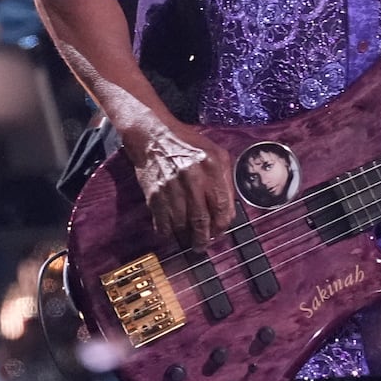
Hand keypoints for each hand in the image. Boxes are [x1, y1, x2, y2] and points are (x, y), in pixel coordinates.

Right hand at [121, 119, 235, 245]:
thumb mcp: (215, 153)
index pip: (222, 206)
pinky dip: (167, 232)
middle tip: (203, 245)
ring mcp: (172, 187)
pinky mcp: (154, 194)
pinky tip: (171, 231)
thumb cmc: (187, 144)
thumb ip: (225, 179)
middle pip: (202, 220)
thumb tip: (228, 209)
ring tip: (188, 239)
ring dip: (185, 236)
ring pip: (181, 225)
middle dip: (204, 238)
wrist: (153, 135)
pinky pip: (162, 222)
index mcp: (212, 166)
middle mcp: (193, 177)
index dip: (222, 225)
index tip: (220, 232)